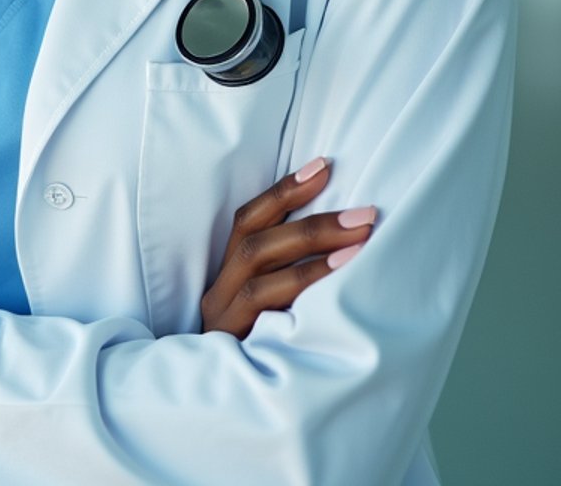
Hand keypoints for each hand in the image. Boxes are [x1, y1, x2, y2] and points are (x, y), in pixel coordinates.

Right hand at [200, 157, 377, 339]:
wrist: (225, 419)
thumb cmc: (260, 354)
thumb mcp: (270, 311)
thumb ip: (289, 276)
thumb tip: (348, 238)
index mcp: (225, 276)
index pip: (247, 220)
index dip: (283, 190)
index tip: (324, 164)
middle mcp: (219, 293)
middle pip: (256, 241)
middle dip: (311, 220)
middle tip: (365, 213)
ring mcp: (222, 320)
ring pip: (259, 270)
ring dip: (312, 252)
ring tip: (360, 242)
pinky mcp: (233, 345)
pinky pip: (265, 308)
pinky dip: (301, 287)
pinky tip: (337, 283)